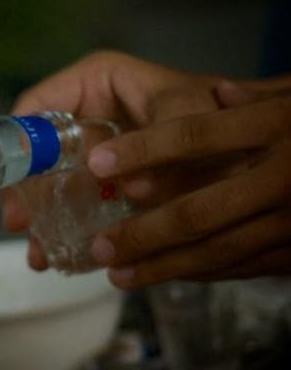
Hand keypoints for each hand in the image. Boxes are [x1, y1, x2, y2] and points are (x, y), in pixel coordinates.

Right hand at [0, 51, 226, 269]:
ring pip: (54, 184)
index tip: (11, 181)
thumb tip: (133, 191)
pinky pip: (79, 204)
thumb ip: (159, 141)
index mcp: (90, 83)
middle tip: (20, 224)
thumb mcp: (187, 110)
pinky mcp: (104, 180)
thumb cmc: (214, 108)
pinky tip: (65, 256)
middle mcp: (83, 115)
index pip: (36, 106)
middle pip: (38, 153)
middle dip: (26, 193)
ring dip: (44, 220)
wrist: (240, 134)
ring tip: (40, 255)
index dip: (19, 144)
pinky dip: (72, 230)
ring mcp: (92, 150)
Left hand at [87, 80, 290, 287]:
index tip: (97, 162)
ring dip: (165, 267)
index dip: (143, 150)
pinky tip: (167, 275)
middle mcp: (285, 176)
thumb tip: (219, 94)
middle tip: (100, 247)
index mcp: (279, 126)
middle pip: (201, 211)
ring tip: (118, 275)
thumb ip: (260, 97)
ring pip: (220, 250)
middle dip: (144, 234)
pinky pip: (246, 265)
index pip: (197, 136)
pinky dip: (204, 273)